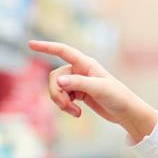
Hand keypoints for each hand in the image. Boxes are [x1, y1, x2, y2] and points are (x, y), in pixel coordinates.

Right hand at [28, 40, 157, 141]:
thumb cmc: (117, 97)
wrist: (126, 113)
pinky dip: (65, 106)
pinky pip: (62, 98)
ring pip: (56, 89)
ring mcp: (78, 83)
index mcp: (86, 64)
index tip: (30, 44)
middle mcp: (80, 70)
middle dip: (56, 93)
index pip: (63, 51)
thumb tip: (58, 81)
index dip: (46, 47)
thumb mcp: (99, 89)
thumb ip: (78, 83)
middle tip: (65, 105)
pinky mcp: (78, 94)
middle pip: (55, 77)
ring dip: (61, 102)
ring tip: (74, 112)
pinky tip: (77, 113)